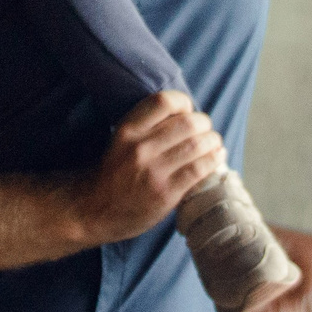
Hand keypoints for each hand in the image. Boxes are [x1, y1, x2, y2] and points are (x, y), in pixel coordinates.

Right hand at [77, 91, 225, 242]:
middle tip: (206, 131)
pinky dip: (214, 161)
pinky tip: (216, 159)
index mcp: (128, 129)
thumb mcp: (122, 140)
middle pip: (189, 123)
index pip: (164, 101)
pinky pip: (199, 170)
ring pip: (198, 145)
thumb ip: (148, 127)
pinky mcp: (166, 193)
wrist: (94, 210)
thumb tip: (188, 115)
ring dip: (213, 142)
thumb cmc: (114, 173)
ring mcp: (153, 171)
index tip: (187, 112)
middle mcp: (140, 147)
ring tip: (215, 145)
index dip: (184, 103)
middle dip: (205, 124)